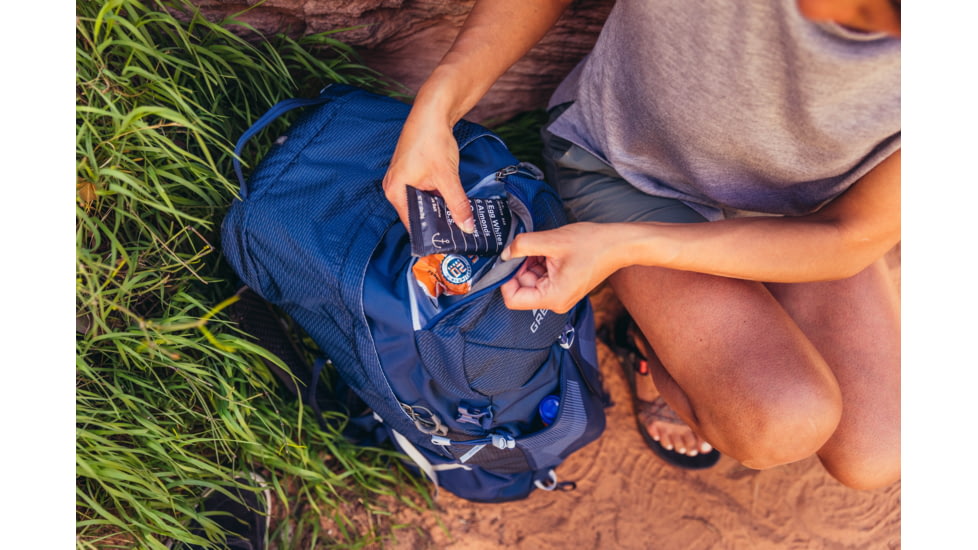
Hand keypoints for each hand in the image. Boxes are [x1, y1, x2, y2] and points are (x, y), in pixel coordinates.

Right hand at [382, 106, 474, 232]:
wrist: (432, 111)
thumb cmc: (432, 140)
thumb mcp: (447, 177)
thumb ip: (457, 204)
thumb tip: (467, 227)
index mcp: (396, 191)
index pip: (413, 224)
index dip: (431, 235)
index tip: (447, 246)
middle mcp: (394, 187)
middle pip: (417, 214)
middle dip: (436, 223)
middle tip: (456, 234)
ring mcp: (401, 179)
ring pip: (422, 203)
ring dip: (438, 209)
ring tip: (456, 220)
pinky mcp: (411, 172)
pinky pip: (423, 192)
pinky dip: (436, 197)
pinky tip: (451, 201)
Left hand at [499, 222, 623, 312]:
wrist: (620, 244)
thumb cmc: (593, 244)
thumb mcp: (552, 241)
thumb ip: (522, 246)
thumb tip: (504, 253)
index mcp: (553, 298)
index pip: (513, 299)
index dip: (505, 278)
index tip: (508, 259)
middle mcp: (556, 301)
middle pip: (522, 287)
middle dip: (520, 265)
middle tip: (529, 246)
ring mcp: (560, 294)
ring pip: (531, 279)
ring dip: (531, 261)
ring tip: (546, 246)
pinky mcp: (564, 285)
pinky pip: (543, 276)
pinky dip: (541, 261)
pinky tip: (551, 249)